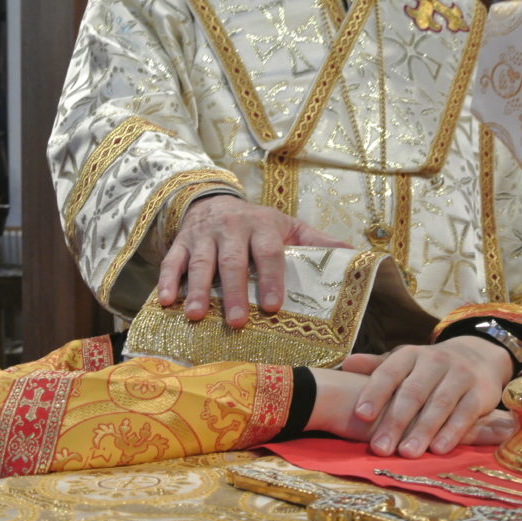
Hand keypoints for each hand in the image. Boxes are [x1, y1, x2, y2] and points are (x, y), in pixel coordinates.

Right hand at [157, 195, 349, 327]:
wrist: (215, 199)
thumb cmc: (257, 222)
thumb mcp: (288, 226)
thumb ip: (316, 243)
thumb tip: (355, 255)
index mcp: (262, 225)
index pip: (268, 253)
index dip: (270, 279)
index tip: (272, 307)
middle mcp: (232, 228)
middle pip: (233, 261)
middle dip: (233, 292)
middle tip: (236, 321)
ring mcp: (203, 235)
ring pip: (200, 263)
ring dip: (197, 289)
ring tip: (195, 315)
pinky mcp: (181, 242)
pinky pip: (171, 261)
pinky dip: (167, 281)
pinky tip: (166, 302)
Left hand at [340, 336, 512, 457]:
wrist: (476, 356)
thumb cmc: (427, 367)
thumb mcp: (402, 362)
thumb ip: (375, 367)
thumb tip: (345, 365)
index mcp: (410, 355)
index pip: (389, 372)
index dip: (374, 393)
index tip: (360, 415)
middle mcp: (434, 361)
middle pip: (413, 392)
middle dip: (395, 421)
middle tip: (380, 448)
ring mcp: (459, 375)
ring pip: (439, 403)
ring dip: (423, 430)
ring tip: (407, 453)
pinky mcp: (481, 392)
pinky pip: (465, 412)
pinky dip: (452, 432)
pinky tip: (438, 449)